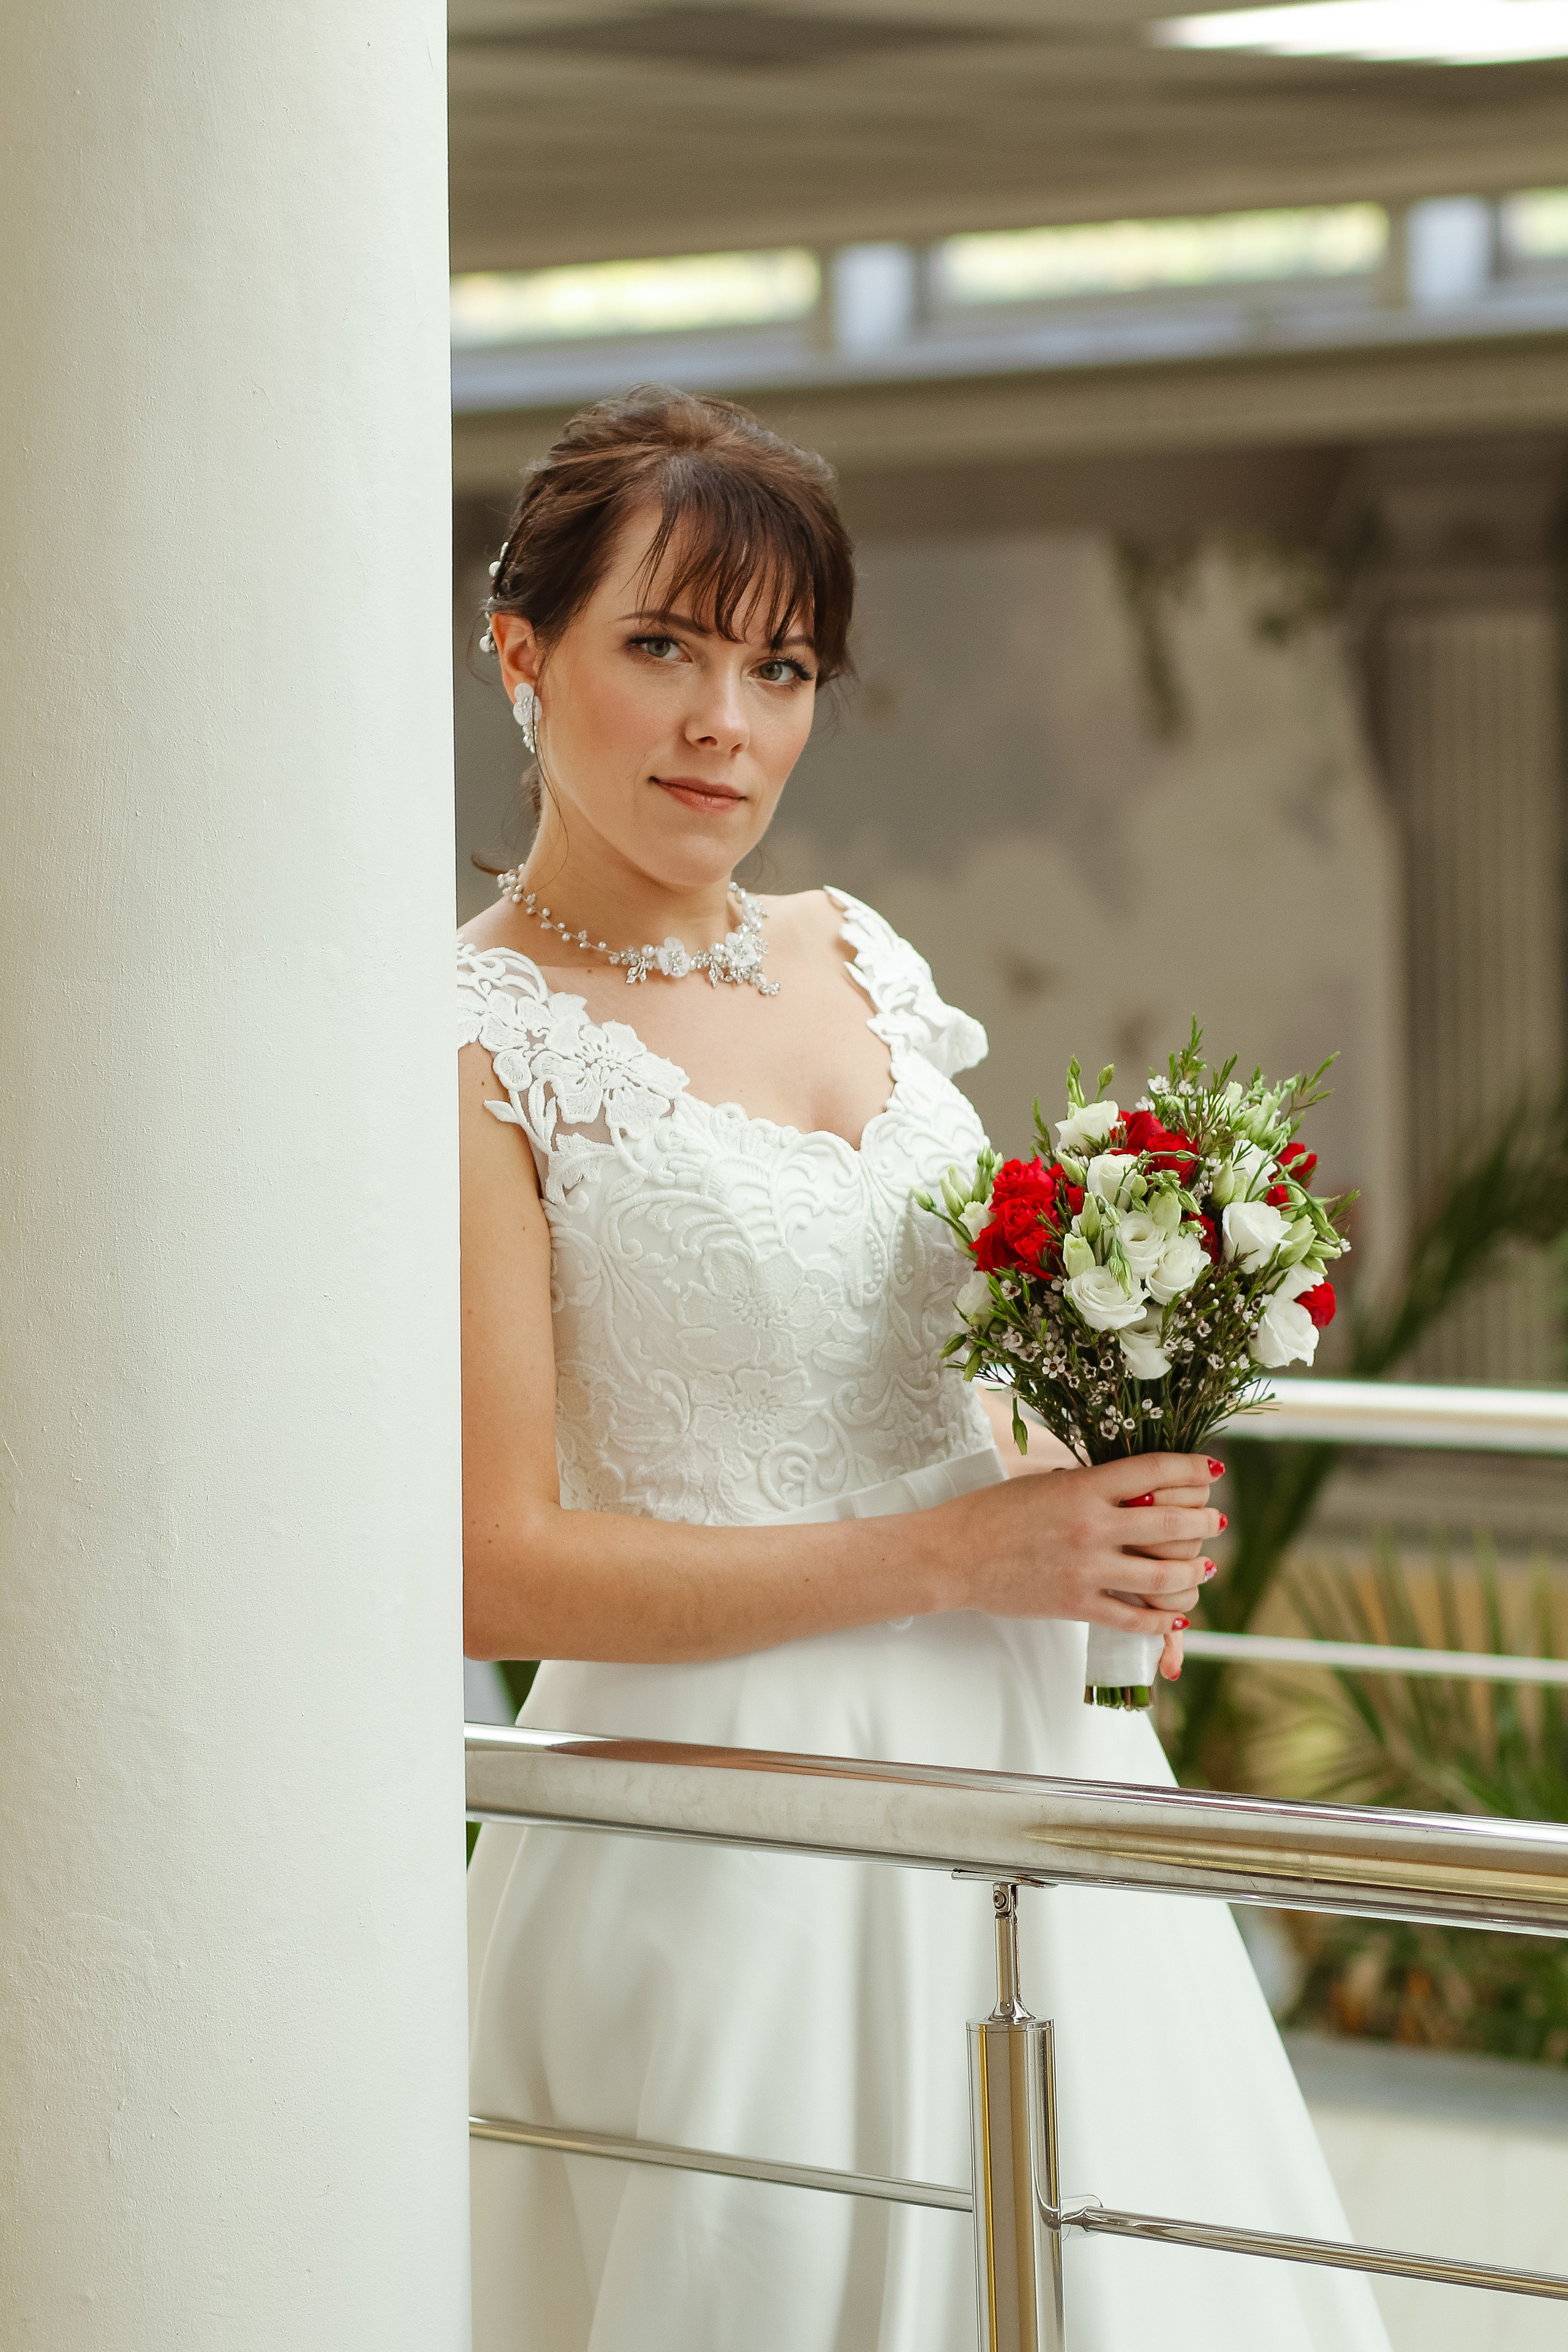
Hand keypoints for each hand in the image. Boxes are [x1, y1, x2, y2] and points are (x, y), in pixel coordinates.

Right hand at [949, 1452, 1221, 1644]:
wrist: (953, 1555)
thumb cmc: (992, 1512)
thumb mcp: (1044, 1483)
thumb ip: (1089, 1485)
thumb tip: (1133, 1486)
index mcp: (1082, 1486)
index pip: (1154, 1470)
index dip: (1192, 1468)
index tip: (1211, 1469)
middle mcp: (1091, 1526)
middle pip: (1172, 1523)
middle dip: (1205, 1521)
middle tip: (1218, 1520)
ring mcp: (1086, 1569)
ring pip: (1163, 1576)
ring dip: (1193, 1572)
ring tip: (1204, 1567)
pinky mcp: (1076, 1604)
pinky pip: (1133, 1618)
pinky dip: (1161, 1622)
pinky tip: (1173, 1618)